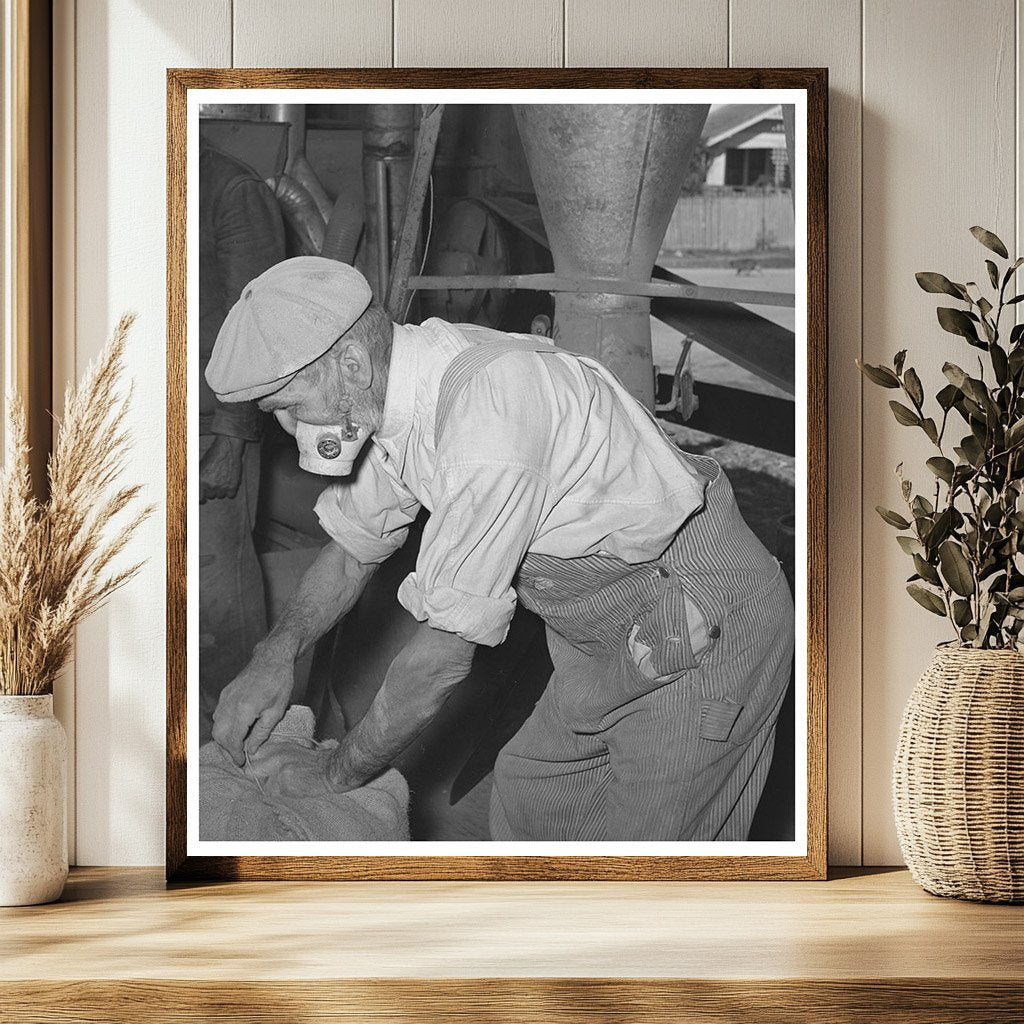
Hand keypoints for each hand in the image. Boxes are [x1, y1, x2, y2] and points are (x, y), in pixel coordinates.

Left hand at [200, 434, 245, 502]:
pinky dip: (230, 491)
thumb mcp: (201, 466)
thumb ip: (197, 478)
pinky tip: (229, 483)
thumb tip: (192, 486)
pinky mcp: (233, 486)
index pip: (199, 498)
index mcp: (201, 481)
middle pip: (210, 496)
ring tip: (222, 480)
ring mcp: (222, 487)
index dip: (201, 497)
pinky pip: (231, 495)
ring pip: (220, 496)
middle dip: (212, 490)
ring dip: (221, 490)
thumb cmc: (214, 455)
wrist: (227, 449)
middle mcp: (211, 485)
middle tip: (215, 482)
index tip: (203, 497)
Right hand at [212, 646, 293, 765]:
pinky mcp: (226, 693)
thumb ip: (262, 732)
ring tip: (238, 745)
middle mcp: (230, 704)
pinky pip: (219, 714)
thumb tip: (252, 749)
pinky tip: (236, 729)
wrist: (272, 658)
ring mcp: (225, 697)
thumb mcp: (276, 711)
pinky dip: (224, 725)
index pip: (232, 739)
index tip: (242, 762)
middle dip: (226, 749)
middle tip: (239, 757)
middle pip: (219, 734)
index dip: (235, 754)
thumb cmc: (279, 682)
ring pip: (216, 725)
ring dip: (224, 738)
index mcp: (244, 710)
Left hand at [252, 741, 354, 799]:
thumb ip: (273, 755)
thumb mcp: (292, 751)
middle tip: (266, 782)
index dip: (252, 766)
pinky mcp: (283, 781)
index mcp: (277, 746)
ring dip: (269, 789)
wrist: (332, 770)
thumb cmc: (314, 763)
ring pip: (261, 785)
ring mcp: (279, 768)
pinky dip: (279, 796)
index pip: (251, 755)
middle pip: (249, 770)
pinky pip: (272, 794)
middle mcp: (276, 754)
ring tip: (285, 787)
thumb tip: (253, 765)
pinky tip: (291, 791)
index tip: (256, 772)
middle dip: (255, 778)